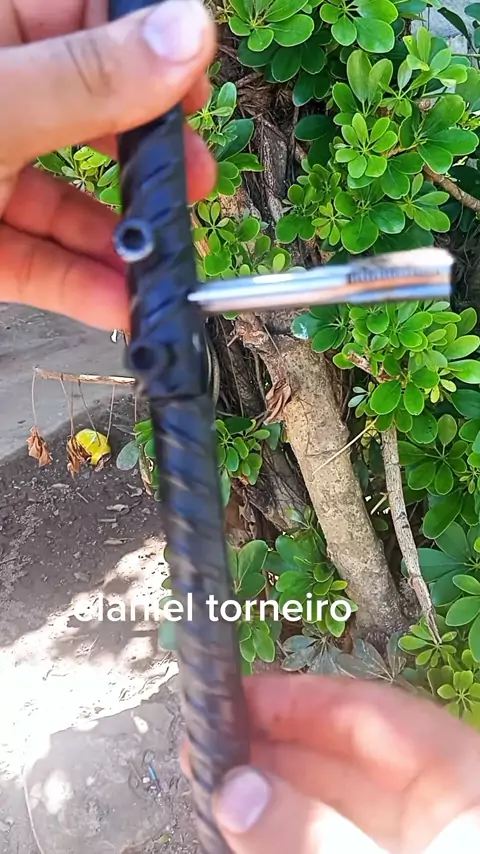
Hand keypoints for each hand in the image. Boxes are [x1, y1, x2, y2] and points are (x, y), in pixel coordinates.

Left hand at [0, 0, 215, 328]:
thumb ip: (87, 79)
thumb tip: (188, 34)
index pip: (86, 15)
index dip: (148, 42)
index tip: (194, 81)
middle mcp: (0, 100)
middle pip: (90, 114)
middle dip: (148, 156)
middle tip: (194, 177)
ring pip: (66, 198)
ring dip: (122, 235)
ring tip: (170, 258)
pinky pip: (37, 259)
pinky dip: (81, 285)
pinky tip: (124, 304)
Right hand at [184, 676, 479, 852]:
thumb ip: (317, 832)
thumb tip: (239, 792)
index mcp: (465, 780)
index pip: (373, 712)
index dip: (302, 697)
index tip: (240, 695)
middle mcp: (440, 810)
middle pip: (344, 757)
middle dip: (274, 744)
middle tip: (211, 740)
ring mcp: (414, 845)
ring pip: (331, 807)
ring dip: (271, 791)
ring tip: (215, 782)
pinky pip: (328, 843)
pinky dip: (287, 836)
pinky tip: (247, 827)